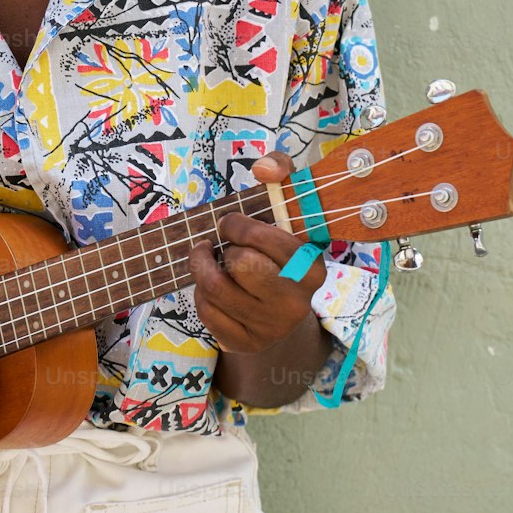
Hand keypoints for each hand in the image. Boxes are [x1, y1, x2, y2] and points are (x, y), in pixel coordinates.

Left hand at [189, 152, 326, 353]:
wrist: (281, 308)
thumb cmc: (278, 248)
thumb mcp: (286, 204)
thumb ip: (281, 171)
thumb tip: (264, 169)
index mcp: (311, 268)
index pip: (263, 239)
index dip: (237, 226)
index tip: (231, 224)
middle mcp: (296, 302)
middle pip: (239, 264)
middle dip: (223, 248)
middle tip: (223, 246)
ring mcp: (271, 327)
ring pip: (215, 289)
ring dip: (204, 269)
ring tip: (211, 261)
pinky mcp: (246, 343)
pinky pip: (207, 313)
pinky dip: (201, 295)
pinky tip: (213, 289)